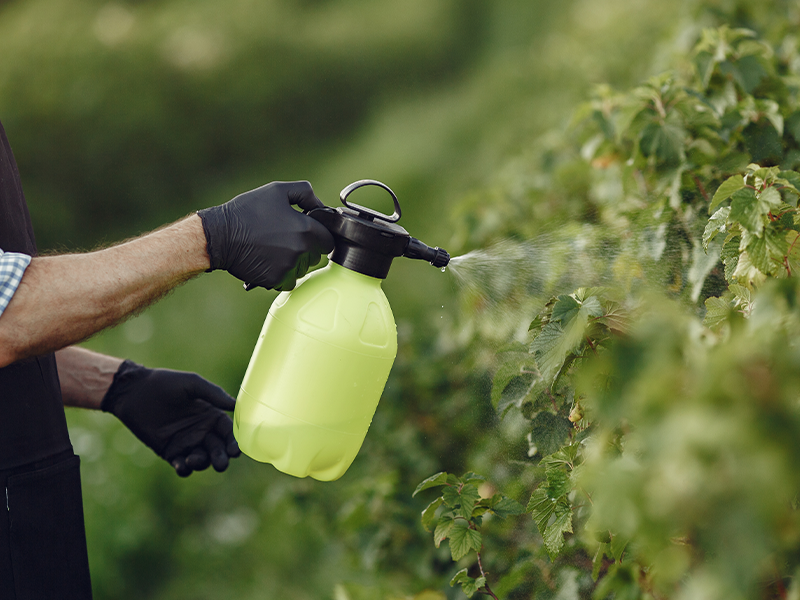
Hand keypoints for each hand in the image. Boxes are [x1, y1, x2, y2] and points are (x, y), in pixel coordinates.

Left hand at [101, 360, 240, 476]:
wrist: (134, 392)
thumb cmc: (164, 383)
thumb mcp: (191, 383)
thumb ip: (213, 393)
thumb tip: (235, 404)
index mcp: (210, 415)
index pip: (228, 432)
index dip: (234, 442)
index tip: (236, 450)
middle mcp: (202, 431)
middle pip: (218, 449)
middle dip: (222, 457)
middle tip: (221, 464)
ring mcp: (186, 443)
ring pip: (202, 459)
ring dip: (203, 463)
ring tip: (193, 459)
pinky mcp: (170, 452)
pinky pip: (182, 465)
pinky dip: (184, 468)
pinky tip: (182, 464)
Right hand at [197, 181, 334, 290]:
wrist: (220, 235)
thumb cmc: (247, 211)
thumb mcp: (277, 190)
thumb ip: (305, 193)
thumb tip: (321, 206)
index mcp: (306, 230)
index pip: (329, 240)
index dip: (320, 235)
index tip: (307, 232)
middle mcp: (301, 252)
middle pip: (316, 256)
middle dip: (306, 248)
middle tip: (285, 238)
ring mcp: (288, 268)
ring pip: (302, 269)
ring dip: (294, 262)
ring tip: (274, 249)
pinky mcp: (276, 280)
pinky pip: (288, 280)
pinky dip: (282, 274)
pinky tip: (269, 261)